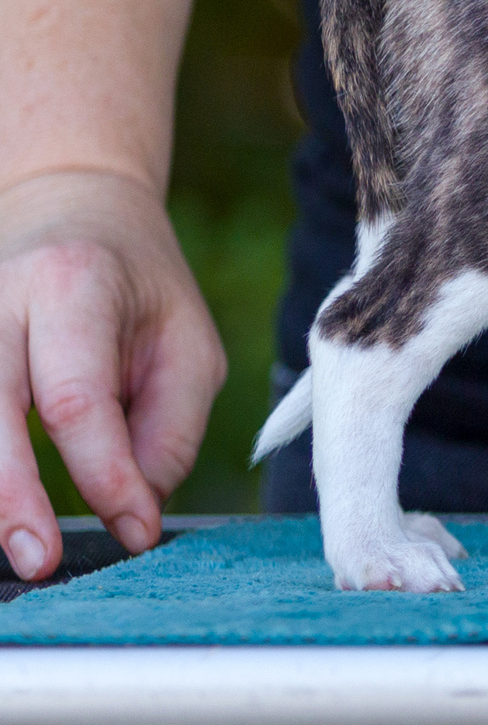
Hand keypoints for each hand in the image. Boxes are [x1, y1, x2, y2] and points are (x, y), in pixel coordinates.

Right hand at [0, 170, 224, 579]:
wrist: (69, 209)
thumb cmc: (138, 286)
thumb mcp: (187, 340)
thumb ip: (170, 426)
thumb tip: (138, 511)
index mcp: (71, 285)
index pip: (76, 397)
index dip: (104, 473)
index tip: (136, 529)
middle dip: (11, 499)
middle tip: (39, 561)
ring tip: (13, 548)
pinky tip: (0, 511)